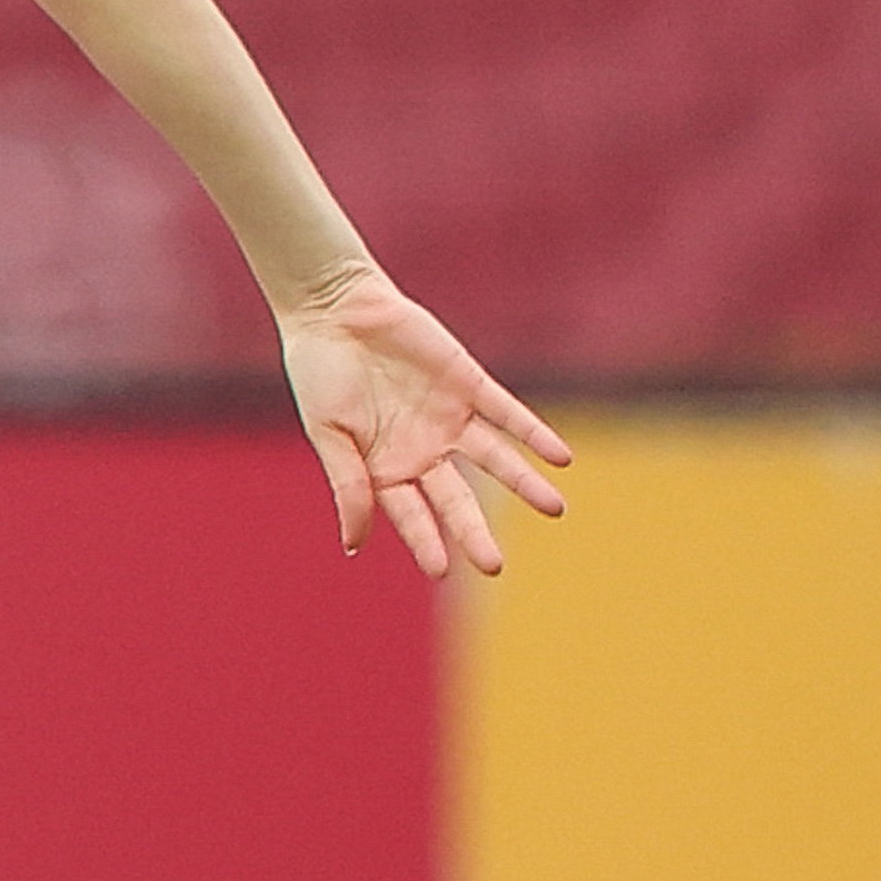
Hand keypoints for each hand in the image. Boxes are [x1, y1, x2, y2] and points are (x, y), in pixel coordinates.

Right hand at [278, 272, 569, 577]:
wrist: (336, 309)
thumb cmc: (320, 373)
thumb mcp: (329, 435)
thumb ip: (349, 485)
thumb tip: (356, 545)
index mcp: (385, 468)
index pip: (412, 515)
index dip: (426, 542)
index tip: (442, 571)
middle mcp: (423, 450)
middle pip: (458, 499)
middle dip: (476, 532)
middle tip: (494, 566)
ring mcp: (450, 418)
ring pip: (495, 459)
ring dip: (525, 483)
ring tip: (556, 508)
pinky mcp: (469, 384)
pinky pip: (508, 413)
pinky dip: (534, 434)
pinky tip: (561, 457)